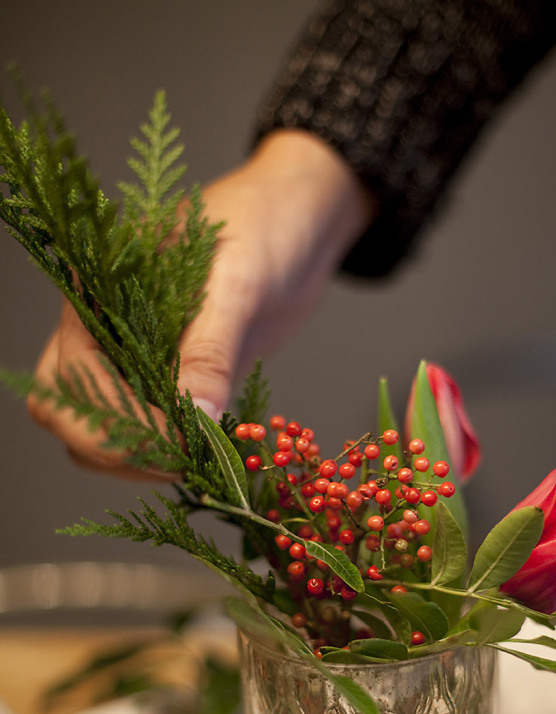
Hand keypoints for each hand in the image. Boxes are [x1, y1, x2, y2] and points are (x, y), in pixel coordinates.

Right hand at [27, 129, 374, 476]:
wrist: (299, 224)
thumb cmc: (262, 227)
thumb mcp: (237, 282)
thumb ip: (212, 349)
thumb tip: (197, 417)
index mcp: (98, 291)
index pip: (72, 376)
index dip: (115, 420)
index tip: (174, 441)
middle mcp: (104, 328)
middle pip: (69, 411)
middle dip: (116, 447)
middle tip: (182, 461)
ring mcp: (135, 357)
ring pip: (105, 429)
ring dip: (142, 456)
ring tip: (199, 458)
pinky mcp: (171, 379)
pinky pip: (151, 429)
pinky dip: (172, 450)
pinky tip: (209, 452)